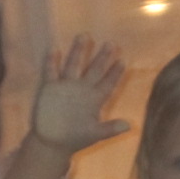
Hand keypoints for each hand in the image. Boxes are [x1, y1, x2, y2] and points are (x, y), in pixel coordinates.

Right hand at [29, 35, 129, 154]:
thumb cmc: (75, 138)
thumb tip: (129, 126)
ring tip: (84, 35)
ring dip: (78, 51)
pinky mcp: (50, 89)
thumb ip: (109, 129)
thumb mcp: (93, 135)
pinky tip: (54, 50)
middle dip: (102, 57)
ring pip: (73, 65)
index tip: (122, 61)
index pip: (107, 83)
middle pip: (93, 70)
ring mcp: (66, 87)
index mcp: (94, 99)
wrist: (52, 142)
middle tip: (111, 43)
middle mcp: (81, 89)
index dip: (114, 74)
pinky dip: (51, 62)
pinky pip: (51, 73)